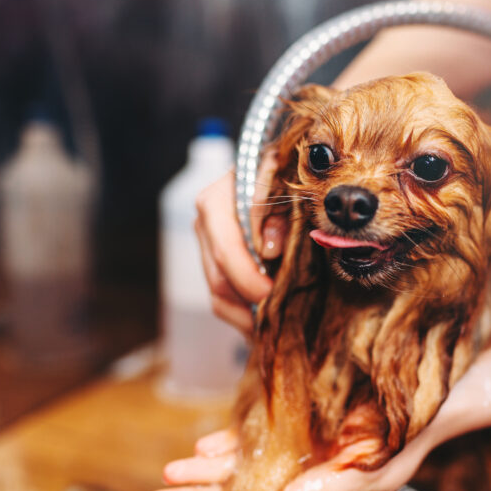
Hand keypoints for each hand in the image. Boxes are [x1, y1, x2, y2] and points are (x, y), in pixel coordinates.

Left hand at [146, 428, 437, 490]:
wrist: (429, 394)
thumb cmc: (405, 440)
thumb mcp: (366, 474)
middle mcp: (301, 486)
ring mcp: (297, 457)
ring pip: (241, 472)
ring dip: (205, 474)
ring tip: (168, 475)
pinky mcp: (298, 427)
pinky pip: (255, 440)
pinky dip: (228, 444)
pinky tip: (204, 446)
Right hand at [195, 160, 286, 331]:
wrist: (272, 167)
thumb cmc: (281, 175)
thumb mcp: (286, 188)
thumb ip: (280, 214)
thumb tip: (270, 250)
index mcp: (216, 201)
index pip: (225, 250)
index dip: (247, 277)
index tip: (270, 293)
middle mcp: (204, 224)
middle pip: (219, 278)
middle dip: (249, 300)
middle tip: (278, 313)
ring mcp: (206, 244)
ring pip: (218, 294)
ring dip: (246, 312)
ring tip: (273, 323)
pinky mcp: (214, 260)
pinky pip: (222, 298)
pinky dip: (243, 313)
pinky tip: (263, 320)